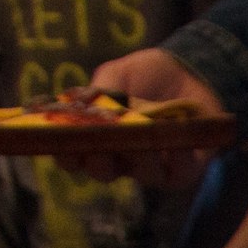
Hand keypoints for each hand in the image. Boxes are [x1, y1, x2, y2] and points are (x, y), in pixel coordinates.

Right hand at [77, 50, 225, 185]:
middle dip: (98, 161)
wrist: (188, 73)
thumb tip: (83, 105)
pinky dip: (177, 159)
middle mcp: (121, 159)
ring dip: (139, 158)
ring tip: (138, 143)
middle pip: (103, 171)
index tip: (59, 143)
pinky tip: (176, 144)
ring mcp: (153, 167)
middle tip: (97, 147)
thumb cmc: (145, 77)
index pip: (72, 156)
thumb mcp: (117, 75)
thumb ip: (101, 91)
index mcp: (96, 139)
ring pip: (142, 173)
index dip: (64, 154)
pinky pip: (179, 172)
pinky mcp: (185, 169)